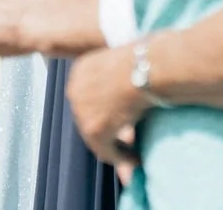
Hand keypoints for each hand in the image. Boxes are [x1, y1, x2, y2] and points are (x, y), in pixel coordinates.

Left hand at [68, 46, 145, 179]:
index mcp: (80, 70)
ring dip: (114, 147)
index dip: (103, 112)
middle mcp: (74, 90)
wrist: (147, 68)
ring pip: (96, 138)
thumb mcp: (121, 67)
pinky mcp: (93, 130)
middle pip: (88, 118)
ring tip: (132, 155)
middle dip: (107, 131)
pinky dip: (122, 158)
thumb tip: (123, 107)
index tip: (119, 123)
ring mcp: (82, 111)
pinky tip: (136, 159)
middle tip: (126, 141)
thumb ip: (115, 84)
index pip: (87, 98)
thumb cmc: (144, 64)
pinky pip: (107, 151)